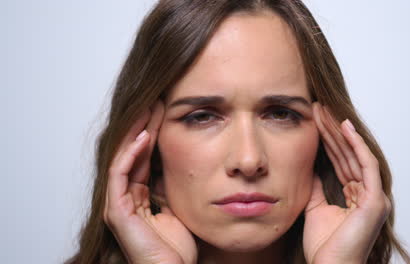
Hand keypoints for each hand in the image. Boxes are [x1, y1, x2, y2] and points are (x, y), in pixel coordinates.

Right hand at [103, 100, 196, 263]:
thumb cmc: (178, 248)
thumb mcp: (178, 207)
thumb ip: (174, 186)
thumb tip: (185, 163)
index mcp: (140, 196)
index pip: (143, 157)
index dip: (152, 133)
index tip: (164, 111)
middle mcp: (126, 197)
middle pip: (132, 153)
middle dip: (143, 126)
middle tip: (155, 101)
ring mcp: (120, 204)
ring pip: (124, 159)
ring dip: (136, 133)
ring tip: (149, 110)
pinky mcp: (118, 212)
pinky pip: (121, 176)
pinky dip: (132, 154)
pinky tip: (145, 136)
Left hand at [303, 104, 390, 263]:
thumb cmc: (323, 245)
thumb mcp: (315, 206)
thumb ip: (316, 186)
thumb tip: (310, 167)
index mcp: (354, 196)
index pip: (340, 161)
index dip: (327, 141)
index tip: (314, 121)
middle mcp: (366, 193)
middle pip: (347, 154)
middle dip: (332, 131)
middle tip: (319, 109)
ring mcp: (373, 196)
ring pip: (356, 155)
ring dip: (340, 132)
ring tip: (326, 111)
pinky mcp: (375, 200)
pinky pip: (366, 165)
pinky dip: (356, 145)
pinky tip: (345, 127)